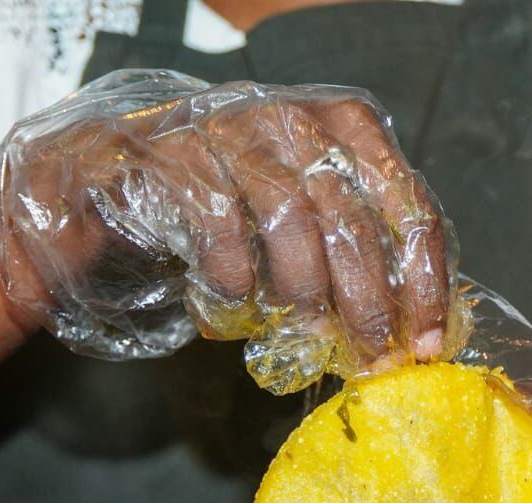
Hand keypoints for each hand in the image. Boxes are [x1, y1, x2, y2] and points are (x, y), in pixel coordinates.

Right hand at [0, 71, 457, 389]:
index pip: (406, 200)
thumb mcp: (299, 223)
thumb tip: (414, 328)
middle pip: (351, 215)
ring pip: (290, 213)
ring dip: (302, 290)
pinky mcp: (171, 151)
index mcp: (342, 126)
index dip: (422, 278)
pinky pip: (218, 217)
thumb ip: (353, 252)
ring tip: (303, 336)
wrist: (108, 183)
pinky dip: (233, 272)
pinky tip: (233, 305)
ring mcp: (229, 126)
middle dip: (365, 300)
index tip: (421, 342)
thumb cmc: (221, 209)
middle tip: (368, 358)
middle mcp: (291, 115)